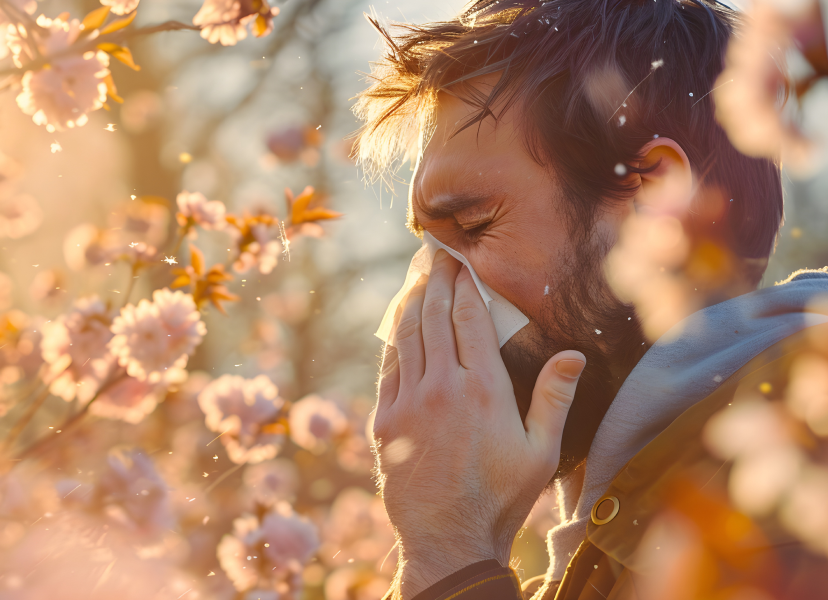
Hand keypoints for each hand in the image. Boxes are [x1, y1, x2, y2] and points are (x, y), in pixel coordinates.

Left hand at [374, 250, 585, 597]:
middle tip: (435, 254)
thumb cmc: (502, 497)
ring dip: (411, 302)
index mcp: (484, 389)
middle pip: (435, 316)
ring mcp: (409, 402)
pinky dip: (394, 339)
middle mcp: (443, 387)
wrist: (447, 538)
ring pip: (407, 336)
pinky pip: (388, 367)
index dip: (465, 283)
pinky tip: (399, 325)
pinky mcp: (386, 420)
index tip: (462, 259)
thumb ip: (555, 398)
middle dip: (435, 280)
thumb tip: (573, 353)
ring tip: (416, 278)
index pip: (470, 318)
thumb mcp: (541, 451)